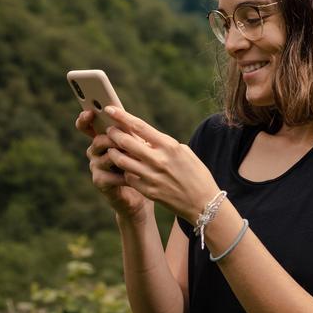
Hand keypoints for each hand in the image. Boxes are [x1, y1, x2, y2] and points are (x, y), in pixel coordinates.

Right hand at [76, 110, 151, 219]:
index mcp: (101, 138)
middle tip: (126, 140)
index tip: (89, 112)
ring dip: (123, 157)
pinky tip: (135, 176)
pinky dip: (124, 175)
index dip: (84, 119)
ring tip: (137, 158)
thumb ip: (129, 132)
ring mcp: (95, 166)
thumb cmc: (140, 163)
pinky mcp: (99, 181)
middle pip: (98, 140)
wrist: (141, 191)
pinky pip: (109, 175)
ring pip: (105, 157)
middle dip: (114, 139)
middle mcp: (94, 151)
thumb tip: (126, 118)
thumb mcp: (137, 145)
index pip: (86, 126)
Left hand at [102, 106, 220, 221]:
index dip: (121, 116)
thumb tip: (145, 138)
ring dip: (114, 152)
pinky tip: (126, 168)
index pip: (139, 126)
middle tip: (109, 130)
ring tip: (112, 149)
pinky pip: (128, 177)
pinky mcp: (148, 191)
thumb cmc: (196, 174)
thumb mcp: (184, 152)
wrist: (203, 203)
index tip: (109, 109)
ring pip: (122, 161)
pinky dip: (125, 171)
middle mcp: (158, 160)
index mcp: (169, 146)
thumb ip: (163, 144)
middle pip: (126, 142)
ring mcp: (152, 177)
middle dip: (113, 134)